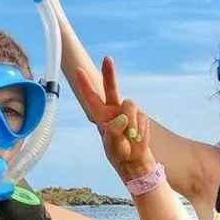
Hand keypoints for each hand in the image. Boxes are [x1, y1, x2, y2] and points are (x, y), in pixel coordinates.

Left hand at [73, 56, 154, 177]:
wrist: (135, 160)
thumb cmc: (119, 153)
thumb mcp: (113, 145)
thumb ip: (115, 131)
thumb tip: (122, 117)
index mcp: (101, 115)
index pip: (91, 97)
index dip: (85, 84)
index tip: (78, 70)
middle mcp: (113, 109)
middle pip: (111, 87)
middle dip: (109, 73)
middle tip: (107, 59)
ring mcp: (127, 112)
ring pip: (130, 105)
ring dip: (131, 122)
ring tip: (131, 137)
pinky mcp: (140, 116)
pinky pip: (141, 117)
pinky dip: (140, 129)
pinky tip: (138, 138)